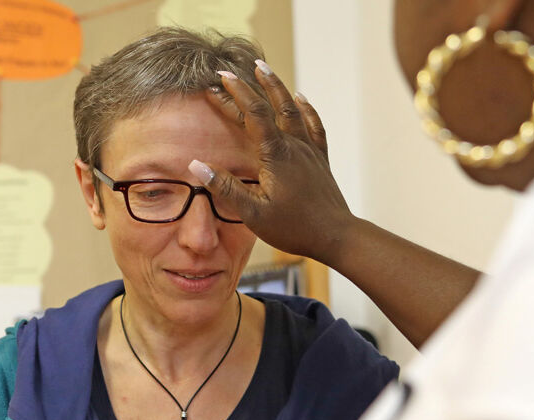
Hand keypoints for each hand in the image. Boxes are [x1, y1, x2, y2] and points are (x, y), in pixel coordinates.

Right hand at [191, 62, 355, 263]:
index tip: (218, 81)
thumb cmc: (294, 228)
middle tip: (229, 72)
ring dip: (277, 87)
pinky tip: (301, 98)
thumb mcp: (253, 213)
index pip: (253, 115)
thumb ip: (226, 187)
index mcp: (276, 155)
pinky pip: (313, 126)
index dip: (235, 95)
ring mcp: (310, 150)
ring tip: (263, 69)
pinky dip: (306, 108)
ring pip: (293, 109)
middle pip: (271, 106)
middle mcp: (294, 146)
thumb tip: (196, 165)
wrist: (336, 236)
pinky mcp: (320, 159)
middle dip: (249, 86)